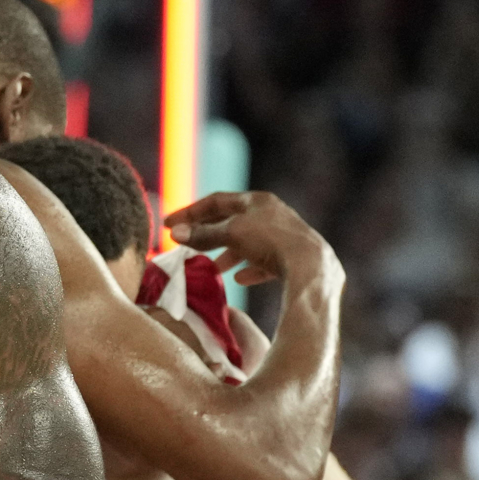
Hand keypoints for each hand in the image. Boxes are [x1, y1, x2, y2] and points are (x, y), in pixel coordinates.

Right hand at [164, 190, 343, 292]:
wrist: (310, 264)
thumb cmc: (269, 241)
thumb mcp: (231, 234)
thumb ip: (202, 235)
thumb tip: (174, 234)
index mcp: (256, 200)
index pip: (216, 201)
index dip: (190, 212)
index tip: (169, 225)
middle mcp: (271, 213)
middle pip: (232, 221)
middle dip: (208, 234)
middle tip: (187, 246)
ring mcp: (283, 235)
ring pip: (248, 242)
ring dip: (228, 254)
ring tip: (212, 267)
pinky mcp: (291, 256)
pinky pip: (264, 261)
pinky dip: (249, 268)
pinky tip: (240, 279)